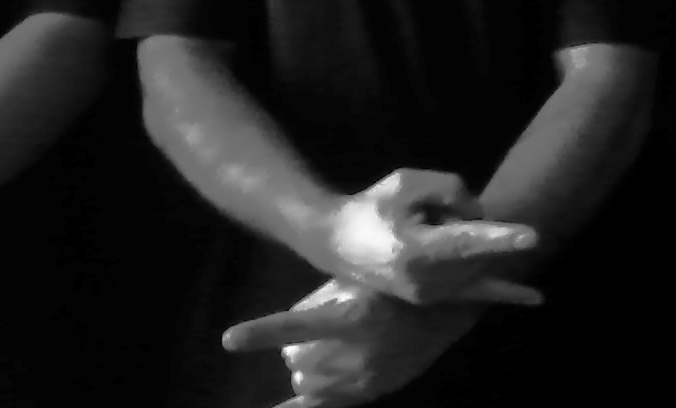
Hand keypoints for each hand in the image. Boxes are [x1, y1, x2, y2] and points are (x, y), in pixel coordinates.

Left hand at [223, 279, 478, 406]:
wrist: (445, 311)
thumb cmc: (394, 285)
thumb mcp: (356, 279)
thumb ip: (321, 301)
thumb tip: (289, 329)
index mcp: (350, 315)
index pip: (294, 325)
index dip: (260, 333)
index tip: (229, 340)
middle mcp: (355, 351)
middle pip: (295, 360)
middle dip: (295, 349)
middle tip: (311, 335)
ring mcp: (364, 378)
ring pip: (307, 383)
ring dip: (306, 369)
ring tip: (325, 352)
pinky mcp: (371, 392)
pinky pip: (326, 406)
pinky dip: (303, 405)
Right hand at [321, 169, 539, 305]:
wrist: (336, 243)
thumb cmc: (371, 207)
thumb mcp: (406, 181)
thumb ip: (449, 189)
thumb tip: (479, 214)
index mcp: (416, 252)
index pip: (466, 242)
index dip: (500, 238)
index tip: (534, 236)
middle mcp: (428, 283)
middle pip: (474, 243)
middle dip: (460, 218)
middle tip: (426, 213)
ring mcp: (433, 297)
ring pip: (476, 259)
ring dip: (463, 237)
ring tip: (424, 230)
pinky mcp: (436, 300)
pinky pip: (477, 294)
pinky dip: (507, 292)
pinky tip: (537, 298)